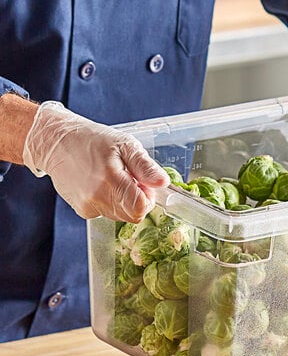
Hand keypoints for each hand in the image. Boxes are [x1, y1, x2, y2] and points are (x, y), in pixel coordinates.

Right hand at [23, 101, 168, 221]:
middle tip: (129, 178)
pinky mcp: (82, 210)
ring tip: (112, 178)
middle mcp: (98, 198)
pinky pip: (106, 213)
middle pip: (133, 214)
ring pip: (121, 216)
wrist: (55, 142)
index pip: (141, 208)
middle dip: (137, 199)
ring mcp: (88, 206)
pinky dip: (109, 202)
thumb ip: (145, 166)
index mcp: (111, 180)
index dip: (148, 197)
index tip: (143, 183)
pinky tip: (100, 184)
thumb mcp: (124, 144)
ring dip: (123, 201)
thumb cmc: (91, 139)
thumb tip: (163, 183)